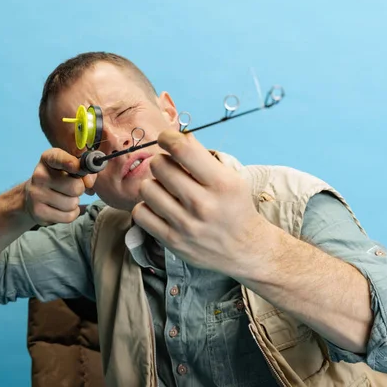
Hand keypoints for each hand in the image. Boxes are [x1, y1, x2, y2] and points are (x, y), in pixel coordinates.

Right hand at [25, 148, 96, 225]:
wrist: (32, 197)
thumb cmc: (58, 179)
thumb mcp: (69, 169)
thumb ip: (84, 171)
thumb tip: (89, 182)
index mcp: (47, 159)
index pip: (58, 158)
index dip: (69, 162)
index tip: (76, 166)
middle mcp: (39, 175)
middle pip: (75, 187)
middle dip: (80, 189)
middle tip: (72, 188)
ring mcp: (36, 195)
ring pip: (72, 204)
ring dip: (75, 202)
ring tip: (65, 198)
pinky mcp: (38, 212)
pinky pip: (68, 216)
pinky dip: (71, 214)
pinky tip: (63, 208)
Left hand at [132, 130, 266, 275]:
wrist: (245, 249)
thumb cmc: (235, 208)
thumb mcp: (230, 178)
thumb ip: (202, 158)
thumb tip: (175, 136)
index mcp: (221, 183)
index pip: (182, 149)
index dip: (168, 137)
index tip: (167, 139)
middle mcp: (202, 204)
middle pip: (160, 166)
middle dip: (162, 162)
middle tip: (169, 169)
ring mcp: (185, 224)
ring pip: (147, 188)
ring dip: (153, 185)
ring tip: (165, 190)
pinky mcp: (172, 241)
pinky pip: (141, 213)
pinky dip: (146, 207)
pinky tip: (159, 207)